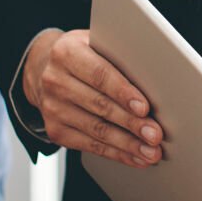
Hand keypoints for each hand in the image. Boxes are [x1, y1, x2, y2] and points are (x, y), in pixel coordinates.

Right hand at [22, 28, 161, 167]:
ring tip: (151, 151)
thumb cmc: (85, 54)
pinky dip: (116, 153)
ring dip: (128, 144)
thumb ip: (120, 55)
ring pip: (96, 130)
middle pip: (100, 106)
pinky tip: (135, 157)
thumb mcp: (97, 43)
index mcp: (67, 53)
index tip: (144, 108)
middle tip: (155, 135)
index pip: (100, 74)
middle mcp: (55, 81)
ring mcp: (52, 108)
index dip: (123, 92)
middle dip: (132, 123)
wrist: (45, 69)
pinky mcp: (55, 130)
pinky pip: (90, 146)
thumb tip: (157, 76)